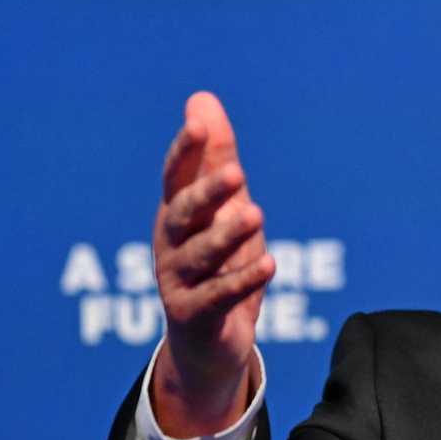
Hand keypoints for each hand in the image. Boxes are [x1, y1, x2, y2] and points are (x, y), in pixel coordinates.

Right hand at [150, 92, 275, 437]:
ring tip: (255, 215)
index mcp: (177, 212)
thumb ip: (216, 157)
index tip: (198, 124)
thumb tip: (202, 98)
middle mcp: (171, 244)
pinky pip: (216, 296)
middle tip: (237, 173)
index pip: (176, 176)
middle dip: (206, 193)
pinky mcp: (193, 315)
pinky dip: (242, 279)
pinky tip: (269, 263)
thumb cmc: (217, 262)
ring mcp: (178, 281)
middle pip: (182, 213)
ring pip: (199, 255)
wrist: (207, 341)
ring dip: (226, 235)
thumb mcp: (222, 207)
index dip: (185, 150)